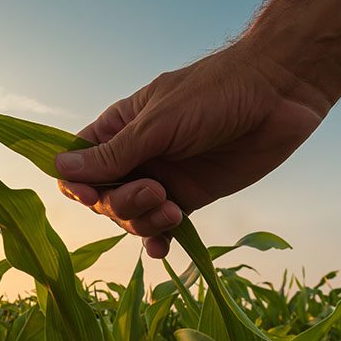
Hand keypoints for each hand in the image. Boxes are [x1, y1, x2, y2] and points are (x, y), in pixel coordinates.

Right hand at [55, 41, 333, 257]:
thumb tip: (60, 170)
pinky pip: (162, 227)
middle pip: (102, 197)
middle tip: (154, 191)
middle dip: (120, 203)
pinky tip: (162, 247)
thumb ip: (114, 153)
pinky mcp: (190, 197)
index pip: (79, 163)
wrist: (280, 93)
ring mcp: (163, 178)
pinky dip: (157, 240)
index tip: (91, 194)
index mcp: (119, 128)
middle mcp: (136, 156)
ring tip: (172, 210)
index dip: (78, 184)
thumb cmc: (215, 93)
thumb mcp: (159, 123)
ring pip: (131, 216)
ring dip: (143, 221)